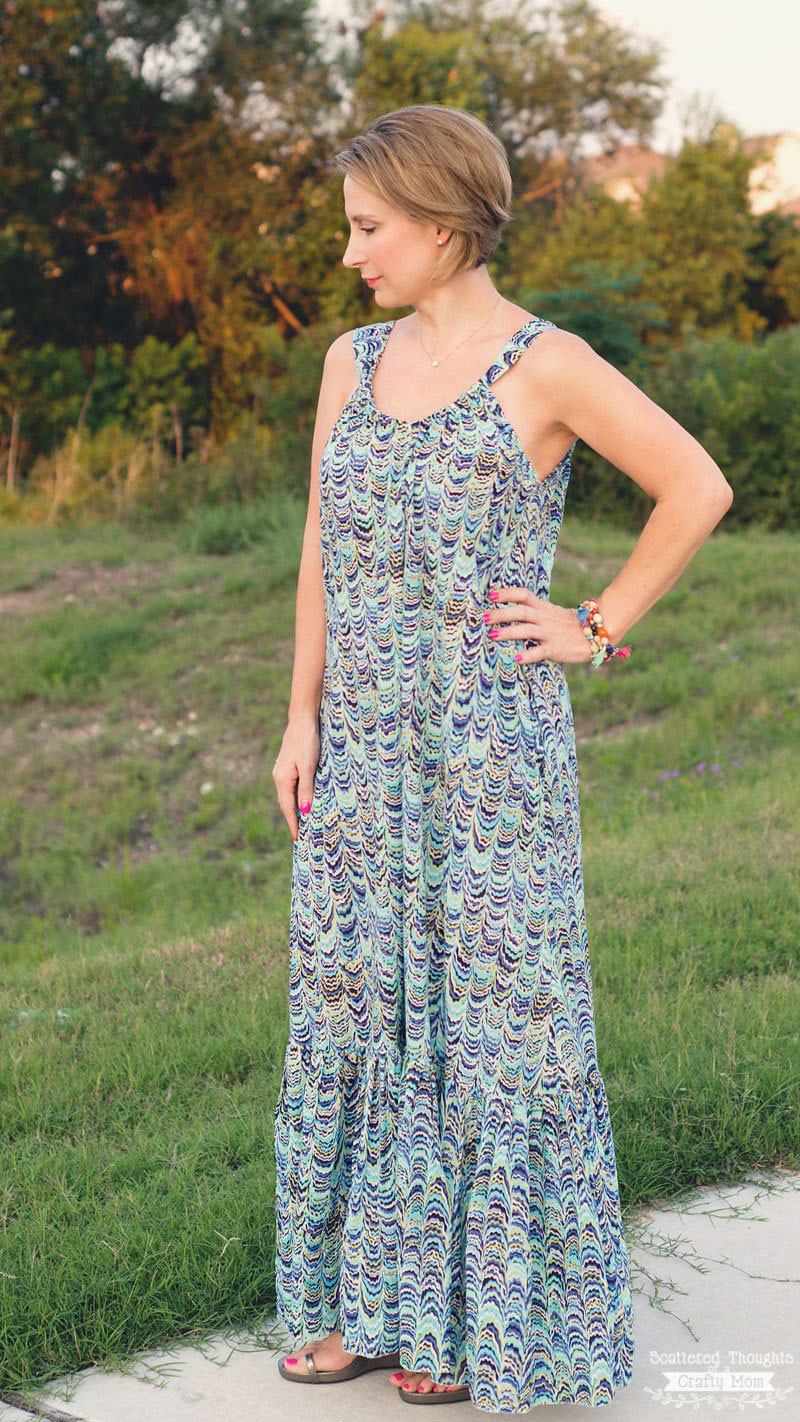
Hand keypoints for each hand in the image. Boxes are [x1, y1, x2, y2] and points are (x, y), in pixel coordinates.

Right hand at [272, 713, 319, 841]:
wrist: (302, 720)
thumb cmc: (307, 742)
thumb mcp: (309, 766)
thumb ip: (306, 789)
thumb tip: (304, 812)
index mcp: (283, 779)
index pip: (288, 808)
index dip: (293, 824)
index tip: (297, 839)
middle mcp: (278, 777)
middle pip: (285, 803)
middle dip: (292, 820)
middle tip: (300, 836)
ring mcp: (281, 771)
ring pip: (287, 795)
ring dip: (293, 809)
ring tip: (301, 823)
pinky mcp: (287, 765)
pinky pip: (290, 787)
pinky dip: (294, 797)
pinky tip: (301, 801)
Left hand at [484, 585, 592, 664]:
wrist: (596, 634)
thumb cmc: (569, 625)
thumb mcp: (551, 613)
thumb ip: (534, 611)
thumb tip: (510, 612)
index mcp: (543, 608)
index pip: (523, 595)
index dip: (507, 593)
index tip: (491, 595)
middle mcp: (544, 618)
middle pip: (521, 611)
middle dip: (501, 614)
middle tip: (484, 618)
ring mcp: (550, 633)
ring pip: (526, 630)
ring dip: (508, 632)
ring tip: (492, 635)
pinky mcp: (555, 649)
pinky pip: (540, 652)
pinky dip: (528, 655)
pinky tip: (516, 659)